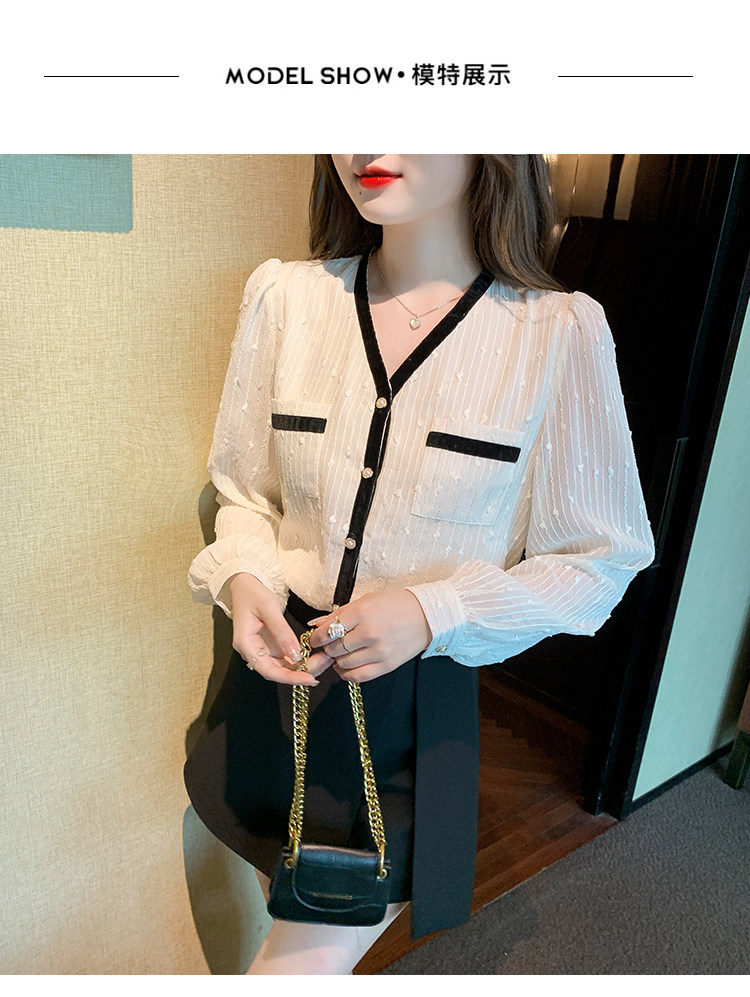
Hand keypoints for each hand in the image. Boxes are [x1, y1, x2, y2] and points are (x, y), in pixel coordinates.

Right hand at [227, 573, 331, 685]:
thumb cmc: (252, 593)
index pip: (267, 670)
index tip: (308, 678)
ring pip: (283, 666)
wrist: (244, 584)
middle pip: (277, 671)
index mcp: (246, 644)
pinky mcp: (270, 645)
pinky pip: (286, 657)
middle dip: (301, 672)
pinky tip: (315, 655)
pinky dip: (300, 658)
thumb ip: (282, 632)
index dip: (289, 678)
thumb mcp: (268, 608)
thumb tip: (296, 654)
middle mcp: (253, 651)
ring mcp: (262, 649)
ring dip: (303, 666)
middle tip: (324, 663)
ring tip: (324, 659)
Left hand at [306, 589, 431, 683]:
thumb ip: (340, 614)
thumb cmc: (397, 605)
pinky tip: (347, 666)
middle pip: (334, 648)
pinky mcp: (387, 665)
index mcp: (362, 612)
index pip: (328, 631)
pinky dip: (347, 674)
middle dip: (327, 648)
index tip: (315, 639)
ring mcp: (379, 651)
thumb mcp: (366, 600)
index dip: (317, 638)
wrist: (426, 615)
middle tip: (329, 645)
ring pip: (343, 664)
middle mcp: (369, 633)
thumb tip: (317, 624)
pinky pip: (358, 676)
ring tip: (341, 653)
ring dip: (337, 660)